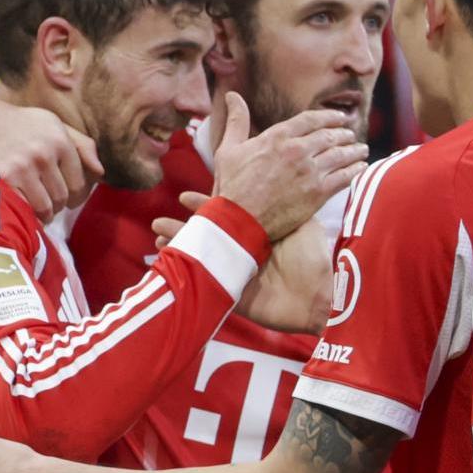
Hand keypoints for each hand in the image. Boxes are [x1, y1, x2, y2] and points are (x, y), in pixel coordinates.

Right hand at [0, 100, 101, 222]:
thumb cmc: (16, 124)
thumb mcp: (52, 123)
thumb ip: (81, 145)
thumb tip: (101, 172)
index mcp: (59, 140)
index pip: (80, 182)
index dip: (75, 195)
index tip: (67, 198)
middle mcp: (44, 153)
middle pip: (63, 197)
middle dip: (58, 205)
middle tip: (48, 204)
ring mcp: (23, 168)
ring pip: (46, 207)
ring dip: (43, 213)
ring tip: (35, 207)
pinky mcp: (4, 180)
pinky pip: (24, 209)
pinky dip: (25, 213)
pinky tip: (21, 208)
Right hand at [154, 192, 333, 332]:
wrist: (315, 295)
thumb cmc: (312, 258)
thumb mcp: (302, 221)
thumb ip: (287, 203)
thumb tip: (283, 177)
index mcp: (260, 232)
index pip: (231, 213)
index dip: (211, 203)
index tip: (187, 195)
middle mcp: (245, 248)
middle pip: (212, 230)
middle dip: (189, 221)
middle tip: (167, 211)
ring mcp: (236, 267)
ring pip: (203, 249)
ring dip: (180, 238)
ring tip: (157, 229)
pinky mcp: (230, 286)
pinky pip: (202, 271)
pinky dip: (182, 260)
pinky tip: (164, 250)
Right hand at [211, 92, 366, 240]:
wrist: (240, 221)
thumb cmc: (231, 187)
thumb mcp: (228, 149)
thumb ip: (237, 121)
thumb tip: (231, 95)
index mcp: (277, 137)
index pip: (311, 119)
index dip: (329, 117)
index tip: (339, 118)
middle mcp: (297, 151)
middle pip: (329, 136)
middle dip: (344, 134)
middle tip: (351, 135)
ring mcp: (309, 172)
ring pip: (340, 155)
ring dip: (354, 150)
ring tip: (362, 149)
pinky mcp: (318, 193)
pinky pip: (344, 178)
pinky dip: (355, 171)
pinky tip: (361, 168)